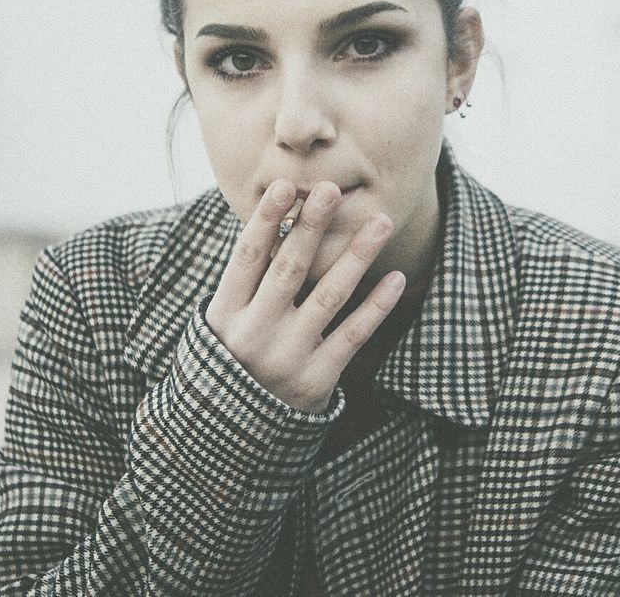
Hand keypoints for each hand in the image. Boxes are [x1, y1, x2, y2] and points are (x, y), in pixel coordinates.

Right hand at [204, 179, 406, 412]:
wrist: (236, 433)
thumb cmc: (236, 357)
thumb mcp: (225, 321)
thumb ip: (247, 279)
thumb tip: (279, 216)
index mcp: (225, 314)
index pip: (247, 256)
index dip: (267, 219)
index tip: (288, 185)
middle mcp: (253, 334)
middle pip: (288, 269)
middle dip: (311, 227)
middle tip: (332, 189)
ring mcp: (287, 357)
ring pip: (328, 296)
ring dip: (357, 255)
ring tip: (380, 222)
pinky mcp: (317, 379)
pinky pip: (353, 334)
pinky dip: (377, 305)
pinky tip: (395, 277)